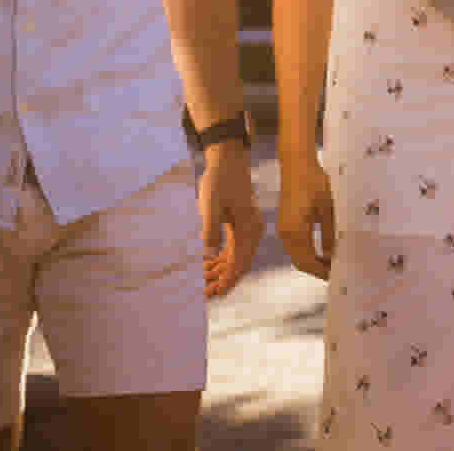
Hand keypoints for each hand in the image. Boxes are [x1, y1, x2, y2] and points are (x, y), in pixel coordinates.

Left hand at [198, 142, 262, 296]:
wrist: (228, 159)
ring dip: (220, 271)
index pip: (240, 262)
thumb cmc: (220, 179)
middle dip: (222, 280)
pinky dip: (220, 259)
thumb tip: (208, 256)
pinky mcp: (240, 225)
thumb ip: (210, 230)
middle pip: (239, 264)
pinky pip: (232, 249)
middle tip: (203, 293)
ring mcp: (248, 229)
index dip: (228, 280)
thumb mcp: (211, 204)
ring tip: (201, 283)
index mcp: (249, 228)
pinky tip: (206, 266)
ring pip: (235, 258)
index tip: (214, 293)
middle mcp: (252, 231)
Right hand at [277, 149, 335, 279]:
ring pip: (296, 254)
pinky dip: (306, 251)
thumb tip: (332, 255)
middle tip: (335, 271)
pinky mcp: (285, 222)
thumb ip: (329, 233)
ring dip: (311, 260)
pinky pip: (294, 244)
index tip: (336, 275)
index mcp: (295, 231)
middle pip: (299, 261)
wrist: (296, 163)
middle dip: (316, 269)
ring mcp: (283, 228)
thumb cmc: (314, 182)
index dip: (321, 271)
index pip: (307, 262)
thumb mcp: (328, 208)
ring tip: (331, 262)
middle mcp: (285, 233)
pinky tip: (321, 249)